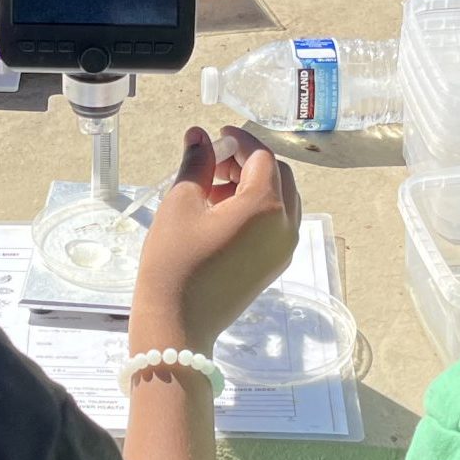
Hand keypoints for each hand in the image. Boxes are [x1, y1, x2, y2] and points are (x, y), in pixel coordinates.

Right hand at [132, 127, 299, 354]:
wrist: (176, 324)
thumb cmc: (174, 263)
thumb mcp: (181, 204)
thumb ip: (195, 164)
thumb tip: (198, 135)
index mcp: (265, 207)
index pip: (261, 157)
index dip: (239, 141)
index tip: (216, 137)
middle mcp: (285, 226)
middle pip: (277, 176)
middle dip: (247, 162)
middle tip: (212, 164)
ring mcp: (284, 249)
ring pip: (281, 199)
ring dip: (252, 185)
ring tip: (211, 191)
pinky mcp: (275, 265)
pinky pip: (276, 223)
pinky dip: (255, 209)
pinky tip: (220, 214)